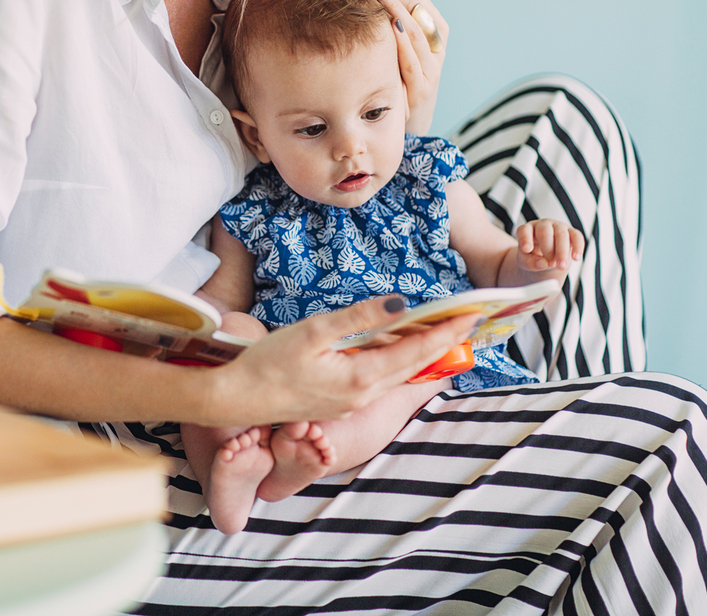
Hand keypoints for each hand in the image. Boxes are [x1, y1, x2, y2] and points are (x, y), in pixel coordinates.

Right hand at [201, 296, 479, 425]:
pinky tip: (396, 349)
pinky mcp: (339, 402)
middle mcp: (363, 395)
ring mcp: (352, 402)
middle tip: (467, 321)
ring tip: (441, 332)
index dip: (446, 331)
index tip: (470, 315)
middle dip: (443, 342)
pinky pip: (380, 380)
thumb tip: (400, 304)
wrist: (237, 398)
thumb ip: (359, 317)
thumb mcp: (313, 332)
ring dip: (421, 353)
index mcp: (361, 377)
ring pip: (398, 374)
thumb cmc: (268, 364)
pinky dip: (396, 362)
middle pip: (414, 365)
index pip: (416, 350)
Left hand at [346, 0, 447, 134]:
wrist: (404, 124)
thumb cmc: (391, 79)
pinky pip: (414, 62)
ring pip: (416, 28)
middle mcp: (436, 43)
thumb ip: (383, 18)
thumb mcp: (389, 45)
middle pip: (413, 2)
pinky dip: (404, 42)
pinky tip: (390, 24)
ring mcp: (431, 67)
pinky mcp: (422, 91)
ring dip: (392, 4)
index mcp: (431, 26)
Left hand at [515, 219, 584, 271]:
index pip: (524, 230)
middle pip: (545, 232)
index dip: (525, 239)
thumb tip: (543, 264)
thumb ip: (530, 263)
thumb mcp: (526, 262)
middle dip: (548, 249)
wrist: (546, 258)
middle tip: (551, 264)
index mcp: (527, 230)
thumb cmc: (533, 257)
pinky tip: (576, 258)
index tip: (527, 249)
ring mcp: (557, 227)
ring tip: (561, 266)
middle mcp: (542, 225)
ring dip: (562, 251)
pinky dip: (577, 247)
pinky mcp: (571, 232)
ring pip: (561, 234)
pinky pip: (576, 236)